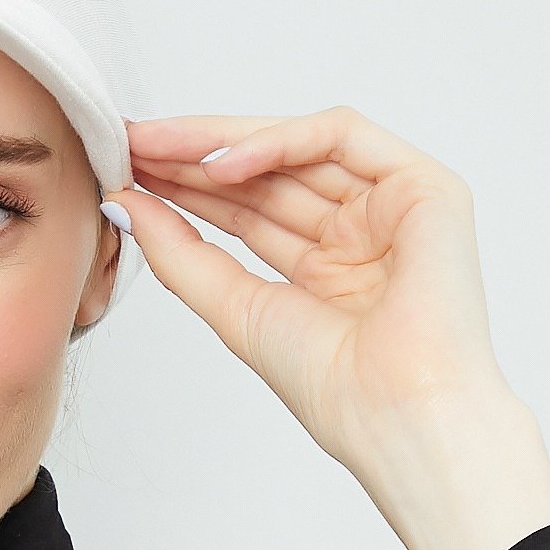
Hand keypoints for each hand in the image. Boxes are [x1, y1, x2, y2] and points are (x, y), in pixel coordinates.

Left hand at [112, 108, 549, 549]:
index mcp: (326, 266)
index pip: (247, 207)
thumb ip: (181, 255)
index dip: (184, 187)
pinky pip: (340, 136)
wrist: (395, 413)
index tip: (124, 172)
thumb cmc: (335, 386)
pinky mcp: (424, 184)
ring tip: (157, 145)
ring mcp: (393, 204)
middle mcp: (361, 230)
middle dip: (194, 155)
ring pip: (298, 145)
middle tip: (129, 143)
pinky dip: (277, 142)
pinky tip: (219, 164)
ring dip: (221, 142)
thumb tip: (124, 202)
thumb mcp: (235, 309)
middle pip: (268, 172)